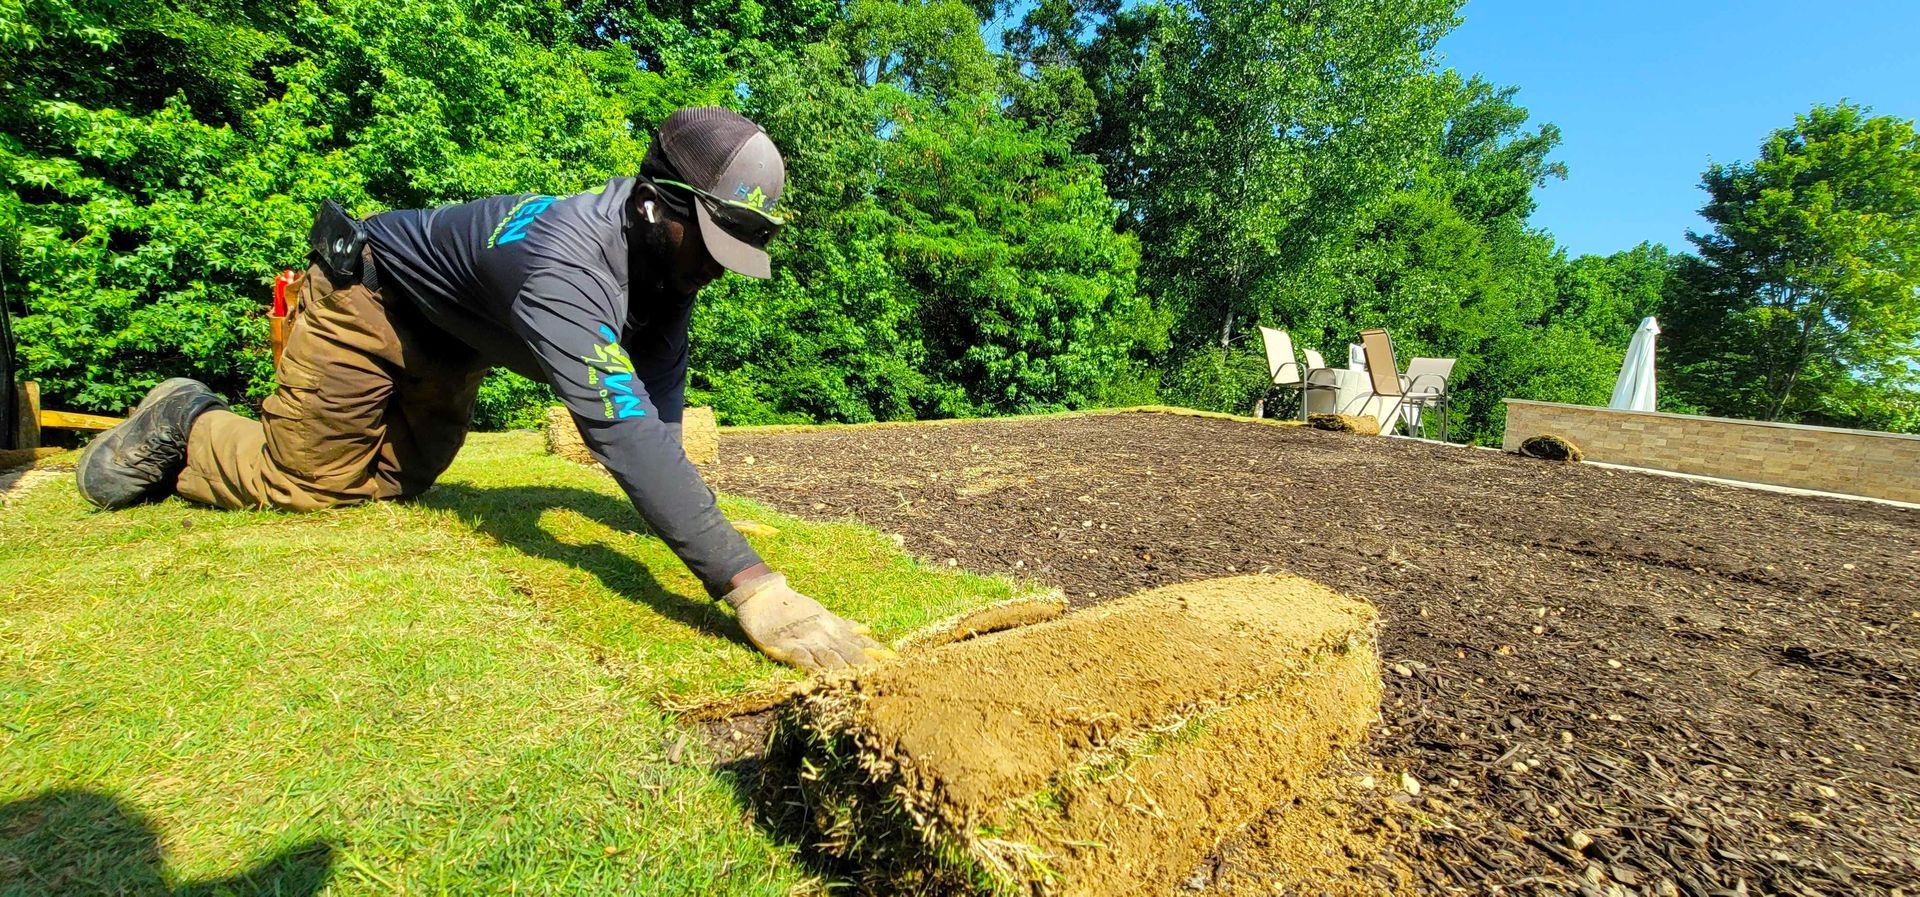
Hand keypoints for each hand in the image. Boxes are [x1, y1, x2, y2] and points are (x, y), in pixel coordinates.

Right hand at [723, 572, 894, 672]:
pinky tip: (824, 679)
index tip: (896, 663)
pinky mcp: (787, 647)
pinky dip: (814, 669)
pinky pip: (803, 660)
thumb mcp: (823, 614)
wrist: (764, 595)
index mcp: (834, 627)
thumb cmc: (793, 606)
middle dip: (868, 666)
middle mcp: (824, 634)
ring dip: (846, 670)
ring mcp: (806, 640)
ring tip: (863, 682)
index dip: (877, 653)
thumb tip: (867, 630)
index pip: (860, 643)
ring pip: (831, 658)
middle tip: (886, 678)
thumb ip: (844, 625)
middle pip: (850, 653)